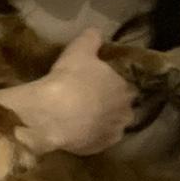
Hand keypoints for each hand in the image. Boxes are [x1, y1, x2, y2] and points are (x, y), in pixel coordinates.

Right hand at [0, 28, 134, 156]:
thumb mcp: (79, 49)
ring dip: (101, 121)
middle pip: (120, 107)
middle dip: (108, 104)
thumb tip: (96, 32)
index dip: (110, 83)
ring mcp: (113, 133)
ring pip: (110, 125)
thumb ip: (92, 38)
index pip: (124, 85)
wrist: (53, 114)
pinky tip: (77, 130)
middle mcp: (125, 112)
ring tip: (81, 117)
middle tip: (87, 99)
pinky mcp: (99, 149)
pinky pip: (96, 140)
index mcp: (124, 88)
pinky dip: (90, 136)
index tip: (96, 82)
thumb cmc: (70, 78)